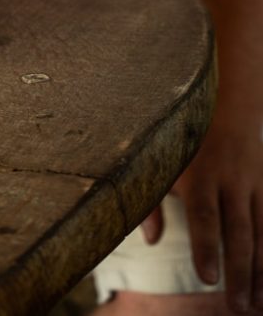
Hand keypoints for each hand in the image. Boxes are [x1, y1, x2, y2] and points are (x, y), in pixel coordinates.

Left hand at [142, 113, 262, 312]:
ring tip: (257, 306)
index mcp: (200, 175)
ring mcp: (255, 185)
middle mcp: (232, 181)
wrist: (227, 106)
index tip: (207, 279)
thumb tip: (149, 241)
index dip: (206, 248)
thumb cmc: (185, 141)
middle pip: (238, 232)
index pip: (204, 216)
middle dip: (240, 272)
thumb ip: (152, 201)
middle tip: (237, 307)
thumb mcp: (163, 163)